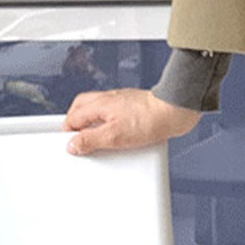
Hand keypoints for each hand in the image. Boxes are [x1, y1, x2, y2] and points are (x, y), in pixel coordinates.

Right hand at [62, 88, 199, 155]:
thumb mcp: (114, 136)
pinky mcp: (135, 106)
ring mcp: (123, 101)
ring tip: (95, 137)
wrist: (175, 110)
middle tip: (77, 138)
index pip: (73, 117)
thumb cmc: (149, 119)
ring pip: (99, 109)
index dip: (68, 133)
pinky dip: (111, 122)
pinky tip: (118, 133)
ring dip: (94, 122)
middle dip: (76, 123)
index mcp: (99, 104)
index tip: (71, 145)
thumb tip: (73, 145)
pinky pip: (116, 113)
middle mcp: (110, 99)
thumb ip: (90, 140)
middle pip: (82, 108)